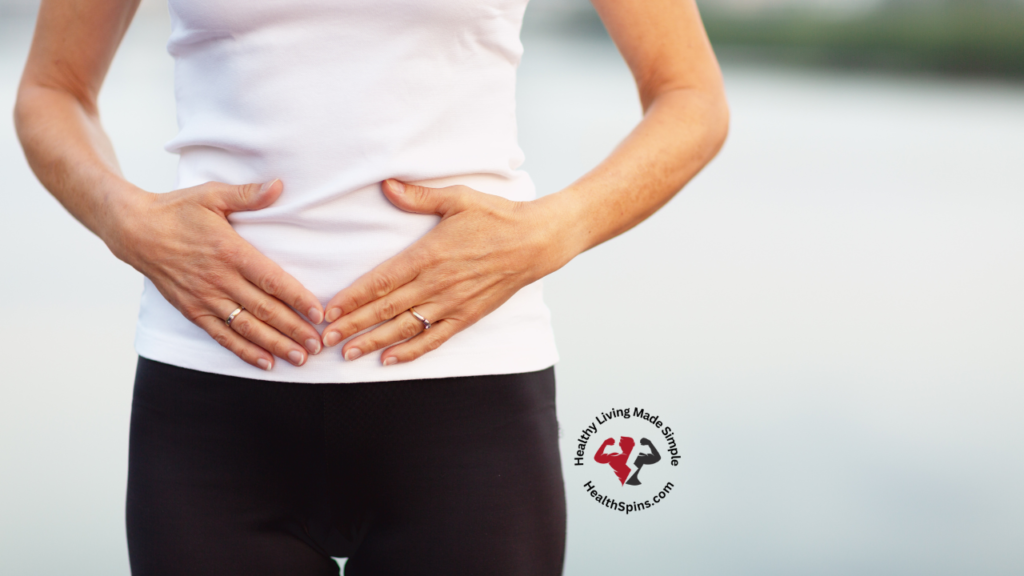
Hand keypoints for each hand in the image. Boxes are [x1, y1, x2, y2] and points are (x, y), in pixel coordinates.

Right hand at [113, 180, 323, 370]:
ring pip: (246, 328)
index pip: (272, 280)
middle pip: (264, 310)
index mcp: (230, 252)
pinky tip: (266, 363)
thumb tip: (279, 185)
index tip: (319, 314)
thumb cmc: (177, 210)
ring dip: (275, 345)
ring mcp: (205, 298)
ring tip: (300, 359)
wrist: (134, 230)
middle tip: (319, 345)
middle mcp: (219, 279)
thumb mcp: (212, 194)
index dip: (297, 299)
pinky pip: (222, 336)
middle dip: (294, 330)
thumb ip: (247, 194)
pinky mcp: (192, 310)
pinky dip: (244, 351)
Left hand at [320, 179, 574, 364]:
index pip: (381, 281)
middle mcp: (436, 284)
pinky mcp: (467, 316)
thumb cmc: (496, 217)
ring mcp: (452, 303)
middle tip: (325, 339)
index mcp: (428, 255)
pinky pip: (434, 338)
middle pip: (385, 309)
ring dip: (374, 342)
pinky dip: (411, 351)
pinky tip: (390, 360)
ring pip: (405, 328)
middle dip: (353, 325)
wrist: (536, 242)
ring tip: (349, 353)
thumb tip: (388, 185)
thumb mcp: (458, 198)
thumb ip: (419, 196)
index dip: (353, 298)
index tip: (329, 310)